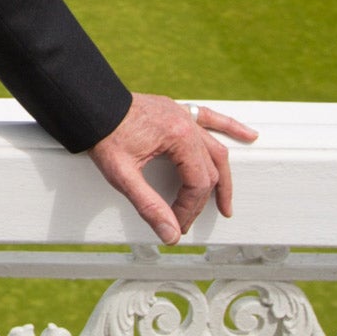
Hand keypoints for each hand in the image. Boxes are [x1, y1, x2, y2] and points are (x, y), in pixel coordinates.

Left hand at [88, 94, 256, 244]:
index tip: (176, 224)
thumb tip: (170, 234)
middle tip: (188, 222)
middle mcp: (186, 122)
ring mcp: (182, 114)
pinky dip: (229, 127)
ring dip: (223, 175)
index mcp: (178, 137)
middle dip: (200, 200)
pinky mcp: (175, 110)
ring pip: (215, 147)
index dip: (189, 208)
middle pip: (208, 169)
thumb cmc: (102, 135)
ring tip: (226, 203)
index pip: (198, 183)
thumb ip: (148, 205)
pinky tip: (248, 136)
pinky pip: (209, 117)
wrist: (87, 102)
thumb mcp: (122, 175)